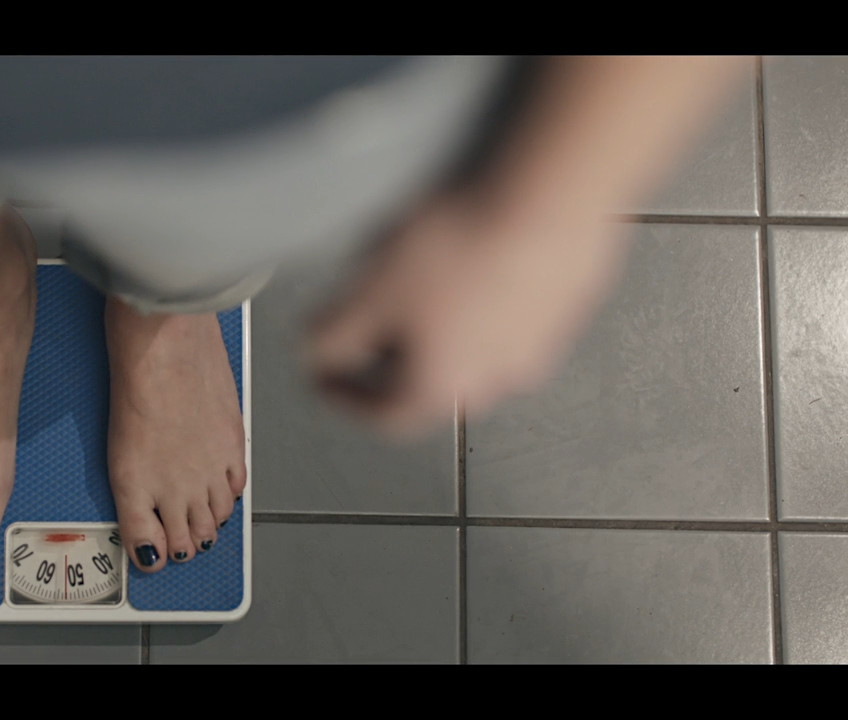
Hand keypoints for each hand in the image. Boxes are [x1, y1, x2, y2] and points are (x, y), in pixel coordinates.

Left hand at [306, 190, 630, 439]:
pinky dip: (485, 299)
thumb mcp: (366, 291)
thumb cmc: (457, 248)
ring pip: (478, 348)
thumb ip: (332, 333)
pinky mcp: (569, 303)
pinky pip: (516, 313)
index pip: (385, 417)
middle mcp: (498, 381)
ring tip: (420, 283)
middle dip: (395, 359)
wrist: (551, 196)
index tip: (324, 380)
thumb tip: (315, 352)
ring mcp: (541, 344)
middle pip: (434, 383)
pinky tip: (473, 257)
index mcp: (442, 388)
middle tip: (372, 328)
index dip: (346, 399)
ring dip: (445, 327)